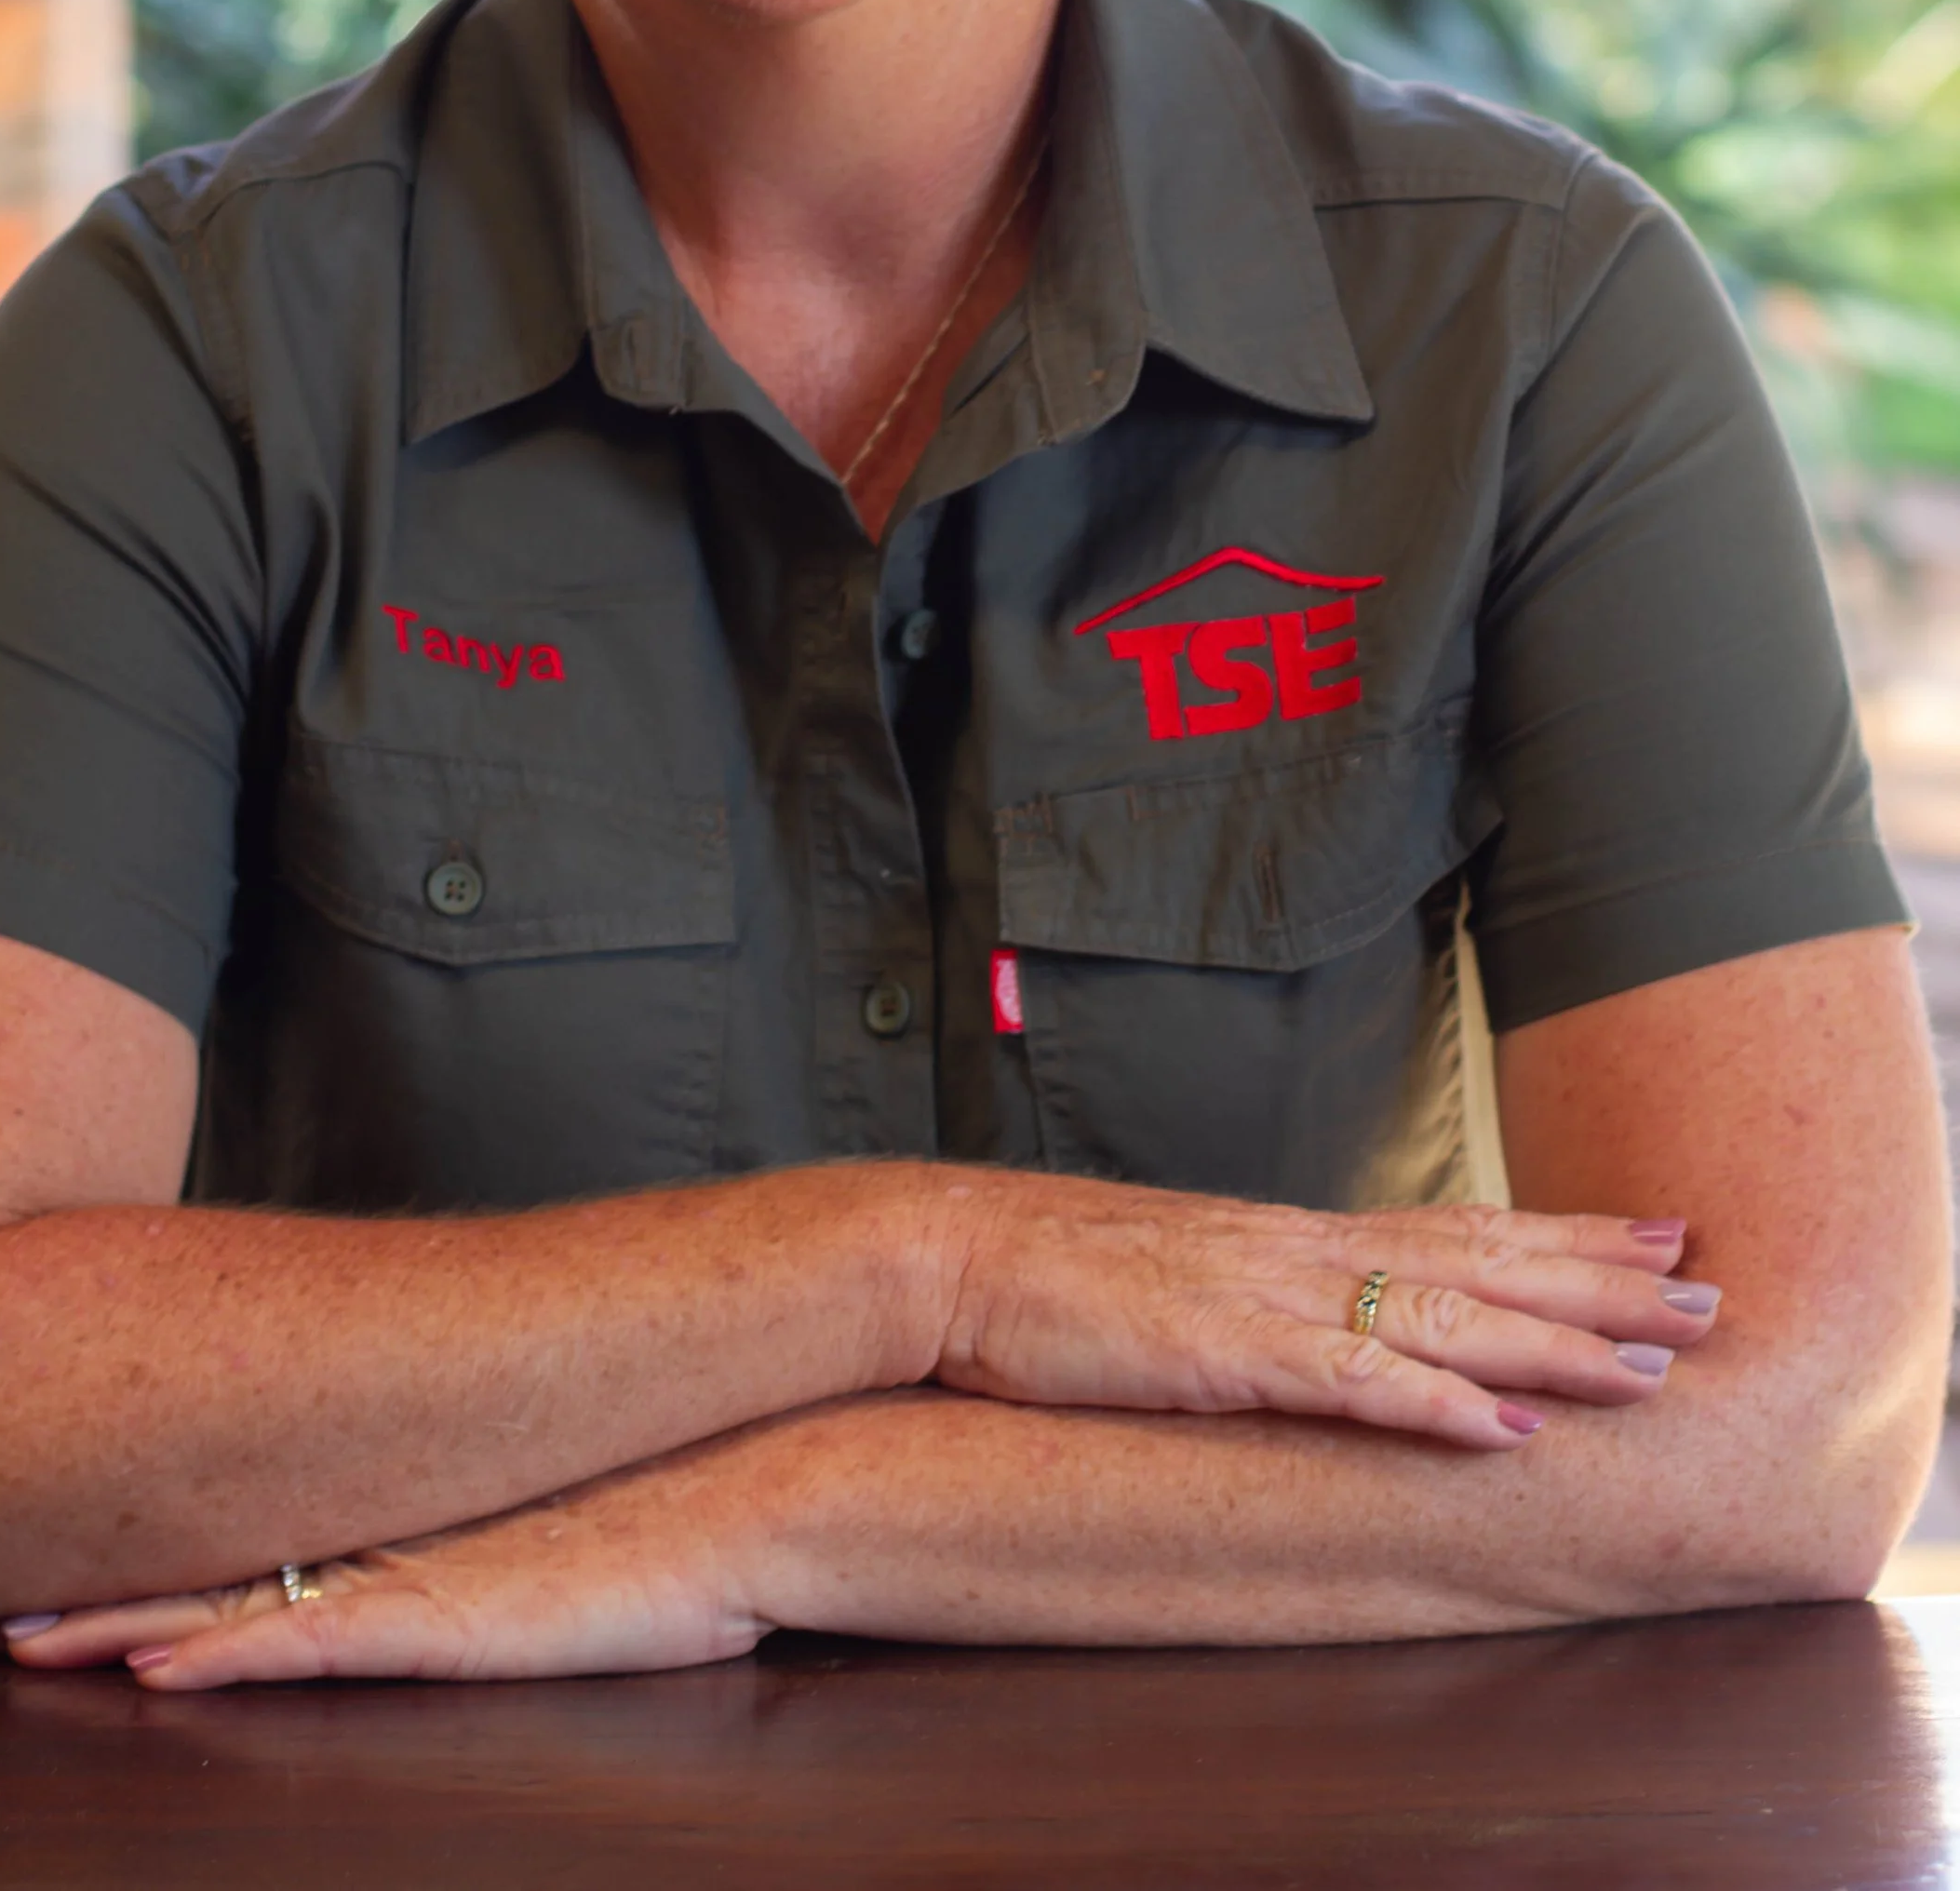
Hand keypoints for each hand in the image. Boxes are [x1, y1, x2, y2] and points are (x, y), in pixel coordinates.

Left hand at [0, 1451, 774, 1689]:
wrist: (759, 1481)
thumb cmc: (684, 1510)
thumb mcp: (567, 1520)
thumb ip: (498, 1523)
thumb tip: (468, 1531)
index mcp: (411, 1508)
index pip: (252, 1525)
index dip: (149, 1546)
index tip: (54, 1556)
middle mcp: (394, 1531)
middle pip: (214, 1556)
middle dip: (97, 1578)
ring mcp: (414, 1573)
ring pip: (232, 1603)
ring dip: (123, 1626)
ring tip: (18, 1641)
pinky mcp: (446, 1620)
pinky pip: (308, 1646)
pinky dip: (224, 1661)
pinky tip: (153, 1676)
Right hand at [935, 1176, 1717, 1448]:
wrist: (950, 1258)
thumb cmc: (1053, 1278)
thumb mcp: (1182, 1278)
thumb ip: (1262, 1297)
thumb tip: (1327, 1324)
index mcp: (1292, 1238)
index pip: (1458, 1224)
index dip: (1564, 1231)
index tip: (1657, 1231)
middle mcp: (1299, 1253)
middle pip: (1479, 1261)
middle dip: (1600, 1282)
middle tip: (1707, 1294)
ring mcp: (1266, 1300)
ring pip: (1441, 1319)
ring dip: (1552, 1346)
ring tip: (1649, 1368)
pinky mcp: (1223, 1355)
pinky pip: (1349, 1385)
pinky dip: (1433, 1408)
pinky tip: (1502, 1432)